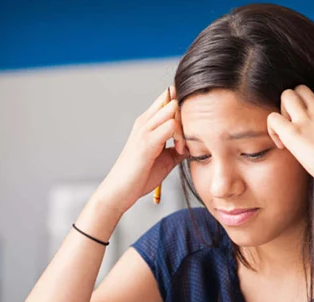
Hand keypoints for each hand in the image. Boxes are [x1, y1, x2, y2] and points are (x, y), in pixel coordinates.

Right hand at [97, 87, 186, 214]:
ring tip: (183, 145)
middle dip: (186, 114)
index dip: (183, 110)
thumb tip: (194, 145)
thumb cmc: (139, 176)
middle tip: (189, 136)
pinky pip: (171, 125)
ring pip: (172, 108)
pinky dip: (180, 136)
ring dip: (184, 124)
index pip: (168, 100)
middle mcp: (145, 121)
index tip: (190, 130)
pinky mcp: (147, 142)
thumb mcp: (164, 159)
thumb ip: (177, 149)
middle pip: (172, 99)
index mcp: (147, 123)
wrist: (119, 191)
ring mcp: (144, 130)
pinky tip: (180, 150)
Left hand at [266, 85, 313, 195]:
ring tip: (286, 132)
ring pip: (287, 95)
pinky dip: (272, 129)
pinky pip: (273, 118)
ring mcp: (307, 120)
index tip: (309, 135)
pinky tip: (281, 145)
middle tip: (293, 127)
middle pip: (301, 89)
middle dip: (292, 104)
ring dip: (281, 110)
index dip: (309, 114)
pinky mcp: (294, 132)